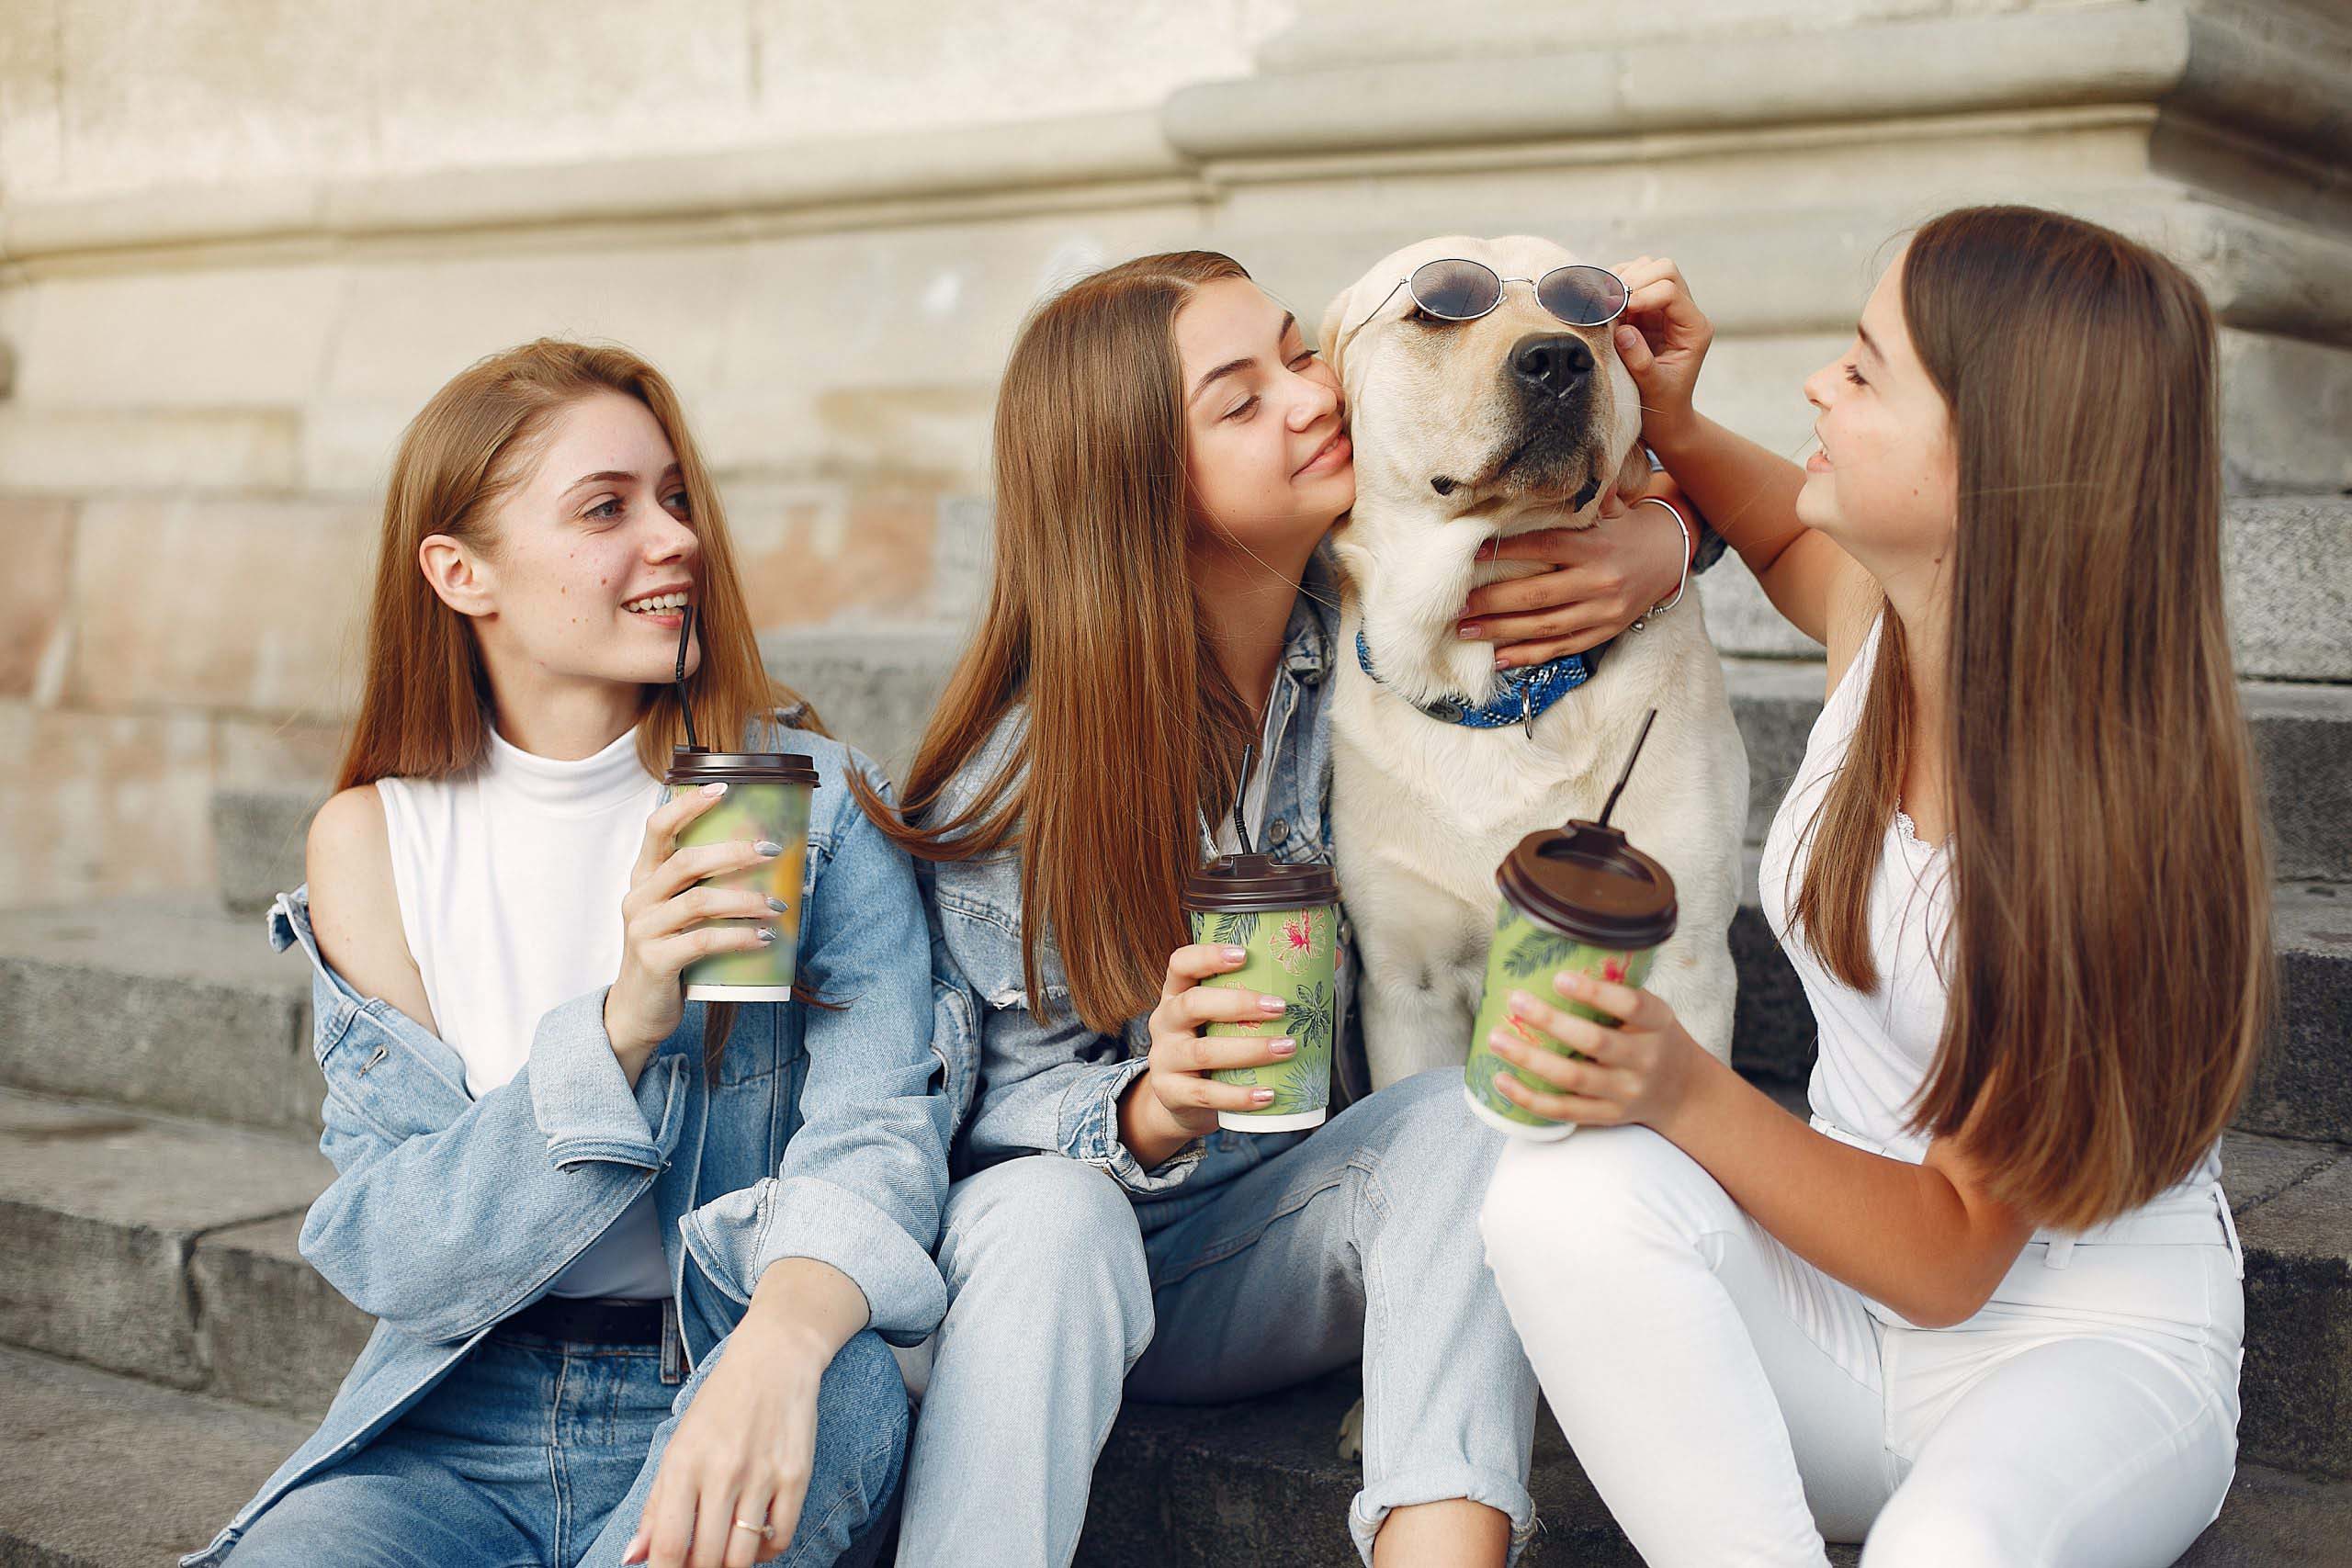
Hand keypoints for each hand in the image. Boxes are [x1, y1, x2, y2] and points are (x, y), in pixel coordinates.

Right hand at [607, 784, 789, 1075]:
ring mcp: (643, 929)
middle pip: (685, 861)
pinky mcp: (655, 960)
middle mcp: (638, 898)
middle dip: (733, 852)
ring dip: (746, 900)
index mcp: (643, 878)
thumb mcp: (676, 913)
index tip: (723, 788)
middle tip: (772, 850)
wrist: (637, 1010)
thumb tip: (760, 858)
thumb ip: (699, 887)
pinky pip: (703, 941)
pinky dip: (739, 937)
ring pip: (699, 902)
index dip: (688, 805)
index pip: (656, 828)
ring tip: (778, 905)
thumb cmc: (668, 953)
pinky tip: (765, 937)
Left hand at [620, 1318, 826, 1566]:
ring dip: (731, 1565)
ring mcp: (762, 1475)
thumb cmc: (719, 1405)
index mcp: (683, 1464)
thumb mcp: (677, 1446)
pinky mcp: (796, 1475)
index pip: (669, 1547)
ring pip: (743, 1557)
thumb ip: (654, 1506)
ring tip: (726, 1551)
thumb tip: (632, 1558)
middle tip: (700, 1560)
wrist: (774, 1359)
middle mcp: (722, 1471)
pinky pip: (780, 1539)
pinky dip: (765, 1552)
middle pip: (707, 1560)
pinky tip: (756, 1538)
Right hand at [1123, 943, 1299, 1153]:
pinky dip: (1239, 1096)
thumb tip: (1332, 956)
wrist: (1180, 1099)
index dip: (1208, 956)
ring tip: (1287, 1048)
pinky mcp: (1172, 1093)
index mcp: (1178, 993)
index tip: (1244, 954)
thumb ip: (1270, 987)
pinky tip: (1268, 1095)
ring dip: (1249, 1050)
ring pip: (1203, 1052)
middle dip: (1239, 1004)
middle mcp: (1166, 1021)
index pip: (1181, 963)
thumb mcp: (1229, 1016)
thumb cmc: (1215, 1043)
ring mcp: (1165, 1058)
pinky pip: (1205, 1095)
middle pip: (1193, 1004)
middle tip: (1281, 1007)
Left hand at [1459, 473, 1696, 667]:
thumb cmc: (1625, 527)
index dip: (1506, 551)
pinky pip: (1561, 648)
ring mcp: (1602, 612)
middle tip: (1456, 605)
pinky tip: (1498, 658)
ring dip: (1501, 632)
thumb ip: (1579, 498)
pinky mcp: (1603, 632)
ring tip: (1465, 631)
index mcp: (1594, 546)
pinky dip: (1528, 655)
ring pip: (1544, 627)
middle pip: (1536, 595)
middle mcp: (1599, 581)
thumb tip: (1543, 473)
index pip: (1543, 548)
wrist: (1670, 555)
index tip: (1471, 555)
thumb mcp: (1610, 506)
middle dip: (1491, 602)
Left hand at [1482, 966, 1708, 1133]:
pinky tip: (1501, 1080)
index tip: (1559, 977)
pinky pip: (1563, 1110)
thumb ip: (1617, 991)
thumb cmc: (1653, 1037)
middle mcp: (1644, 1059)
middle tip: (1515, 1000)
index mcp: (1658, 1023)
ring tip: (1496, 1039)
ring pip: (1572, 1078)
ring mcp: (1625, 1092)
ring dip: (1529, 1058)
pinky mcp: (1607, 1116)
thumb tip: (1555, 958)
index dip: (1595, 992)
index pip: (1632, 1005)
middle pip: (1595, 1042)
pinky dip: (1529, 1098)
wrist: (1683, 1091)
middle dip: (1550, 1021)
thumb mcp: (1652, 1011)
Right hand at [1608, 255, 1712, 449]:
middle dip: (1633, 280)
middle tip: (1610, 305)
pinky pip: (1630, 281)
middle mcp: (1683, 312)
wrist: (1663, 416)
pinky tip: (1603, 307)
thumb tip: (1623, 331)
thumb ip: (1640, 360)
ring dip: (1622, 281)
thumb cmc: (1661, 405)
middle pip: (1663, 269)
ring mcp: (1663, 308)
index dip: (1642, 294)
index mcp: (1694, 328)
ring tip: (1605, 307)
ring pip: (1646, 268)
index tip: (1617, 314)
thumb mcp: (1653, 387)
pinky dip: (1613, 287)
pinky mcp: (1645, 310)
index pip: (1670, 290)